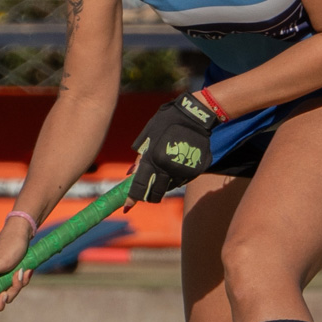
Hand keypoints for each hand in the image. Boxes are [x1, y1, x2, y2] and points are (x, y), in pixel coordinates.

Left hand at [127, 91, 222, 206]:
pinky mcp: (195, 170)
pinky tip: (176, 163)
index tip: (126, 206)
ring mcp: (183, 170)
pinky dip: (176, 177)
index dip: (132, 198)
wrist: (194, 116)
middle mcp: (168, 168)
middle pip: (156, 193)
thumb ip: (140, 156)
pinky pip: (182, 180)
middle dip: (149, 195)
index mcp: (154, 159)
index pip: (140, 185)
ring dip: (163, 184)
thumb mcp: (148, 135)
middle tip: (146, 191)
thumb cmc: (167, 122)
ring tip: (164, 167)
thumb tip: (132, 173)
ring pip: (169, 187)